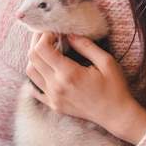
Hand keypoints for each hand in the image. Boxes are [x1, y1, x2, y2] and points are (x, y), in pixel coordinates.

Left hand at [26, 32, 145, 142]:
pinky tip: (46, 67)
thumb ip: (86, 46)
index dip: (44, 35)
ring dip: (35, 57)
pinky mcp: (53, 104)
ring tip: (47, 49)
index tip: (55, 31)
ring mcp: (53, 97)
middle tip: (48, 34)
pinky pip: (34, 88)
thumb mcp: (106, 62)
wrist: (115, 114)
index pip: (42, 49)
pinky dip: (35, 74)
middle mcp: (56, 86)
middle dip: (37, 41)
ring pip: (30, 71)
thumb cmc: (114, 88)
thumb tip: (69, 34)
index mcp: (69, 74)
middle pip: (32, 57)